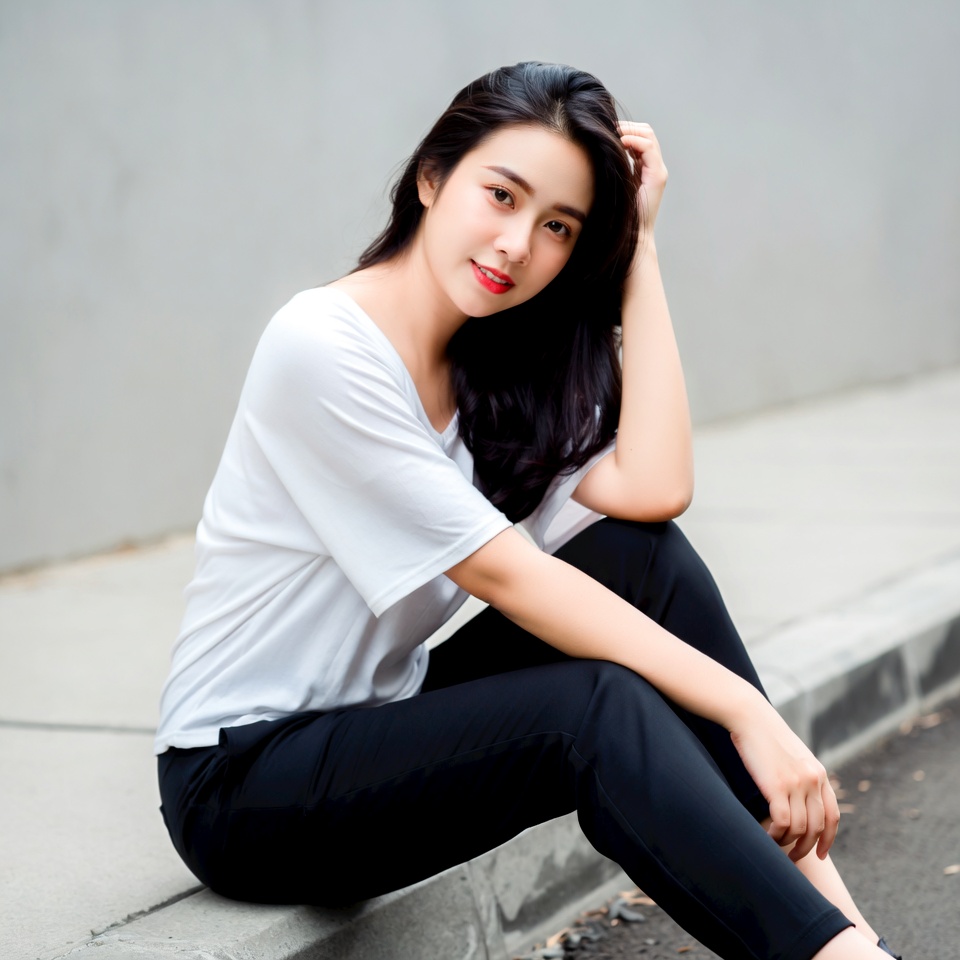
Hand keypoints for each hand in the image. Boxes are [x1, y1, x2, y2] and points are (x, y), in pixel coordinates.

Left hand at [617, 121, 667, 242]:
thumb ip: (614, 168)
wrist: (632, 234)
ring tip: (614, 133)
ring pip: (649, 136)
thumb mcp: (615, 184)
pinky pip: (649, 148)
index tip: (607, 129)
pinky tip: (620, 142)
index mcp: (645, 168)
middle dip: (628, 126)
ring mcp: (658, 171)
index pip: (641, 137)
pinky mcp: (657, 176)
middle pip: (647, 132)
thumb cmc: (620, 213)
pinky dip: (635, 140)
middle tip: (609, 127)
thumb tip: (599, 151)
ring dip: (630, 131)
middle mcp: (654, 167)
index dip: (626, 129)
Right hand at [728, 703, 839, 861]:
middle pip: (817, 827)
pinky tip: (767, 834)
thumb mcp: (793, 755)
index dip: (828, 840)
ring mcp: (796, 783)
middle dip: (807, 848)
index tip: (820, 854)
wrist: (750, 717)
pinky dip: (775, 834)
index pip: (833, 817)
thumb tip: (801, 800)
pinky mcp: (777, 785)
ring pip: (800, 828)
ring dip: (788, 843)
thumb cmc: (766, 735)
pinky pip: (783, 822)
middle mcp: (813, 780)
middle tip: (793, 857)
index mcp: (819, 774)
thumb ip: (802, 775)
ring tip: (775, 845)